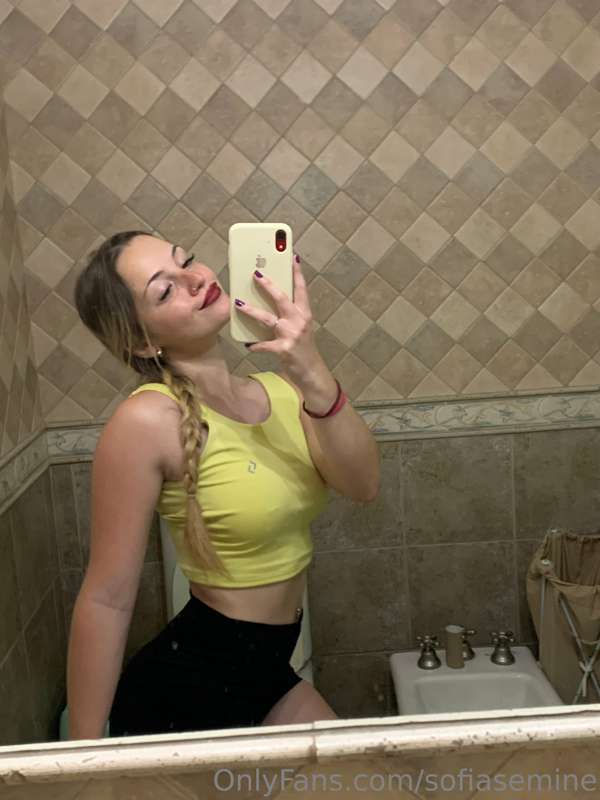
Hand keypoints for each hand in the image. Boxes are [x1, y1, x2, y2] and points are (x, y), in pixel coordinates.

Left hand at [234, 254, 319, 369]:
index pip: (301, 289)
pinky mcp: (284, 349)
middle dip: (268, 285)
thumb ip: (289, 315)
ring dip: (251, 310)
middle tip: (255, 274)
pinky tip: (247, 344)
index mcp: (304, 313)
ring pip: (268, 318)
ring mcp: (292, 334)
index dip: (297, 273)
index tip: (292, 257)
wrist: (311, 372)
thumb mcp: (300, 328)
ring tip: (238, 304)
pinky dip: (255, 345)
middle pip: (282, 298)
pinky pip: (264, 345)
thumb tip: (269, 301)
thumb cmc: (302, 348)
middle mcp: (300, 321)